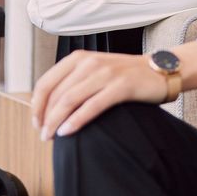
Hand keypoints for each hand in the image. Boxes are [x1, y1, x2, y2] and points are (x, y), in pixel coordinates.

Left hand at [30, 51, 166, 140]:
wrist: (160, 71)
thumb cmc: (125, 76)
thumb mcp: (95, 71)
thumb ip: (74, 82)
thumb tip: (49, 108)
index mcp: (78, 58)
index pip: (46, 82)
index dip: (37, 105)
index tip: (36, 122)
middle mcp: (89, 62)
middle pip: (56, 93)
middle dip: (45, 117)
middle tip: (43, 135)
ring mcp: (105, 73)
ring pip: (70, 100)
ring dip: (56, 121)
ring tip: (51, 137)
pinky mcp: (121, 86)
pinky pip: (92, 105)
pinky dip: (76, 120)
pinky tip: (68, 132)